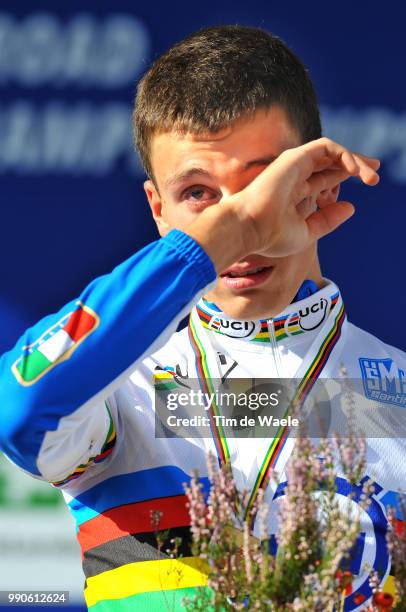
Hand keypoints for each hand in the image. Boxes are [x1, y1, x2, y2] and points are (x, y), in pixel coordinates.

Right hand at [229, 137, 379, 257]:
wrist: (250, 229)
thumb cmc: (271, 237)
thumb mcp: (306, 232)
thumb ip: (327, 220)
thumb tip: (352, 207)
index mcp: (295, 193)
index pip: (325, 178)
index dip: (346, 175)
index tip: (368, 181)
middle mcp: (295, 176)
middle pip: (330, 162)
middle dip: (356, 164)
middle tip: (376, 171)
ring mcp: (294, 165)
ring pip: (331, 152)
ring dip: (354, 161)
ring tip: (371, 176)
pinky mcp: (295, 157)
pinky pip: (326, 147)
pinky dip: (343, 155)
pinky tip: (355, 169)